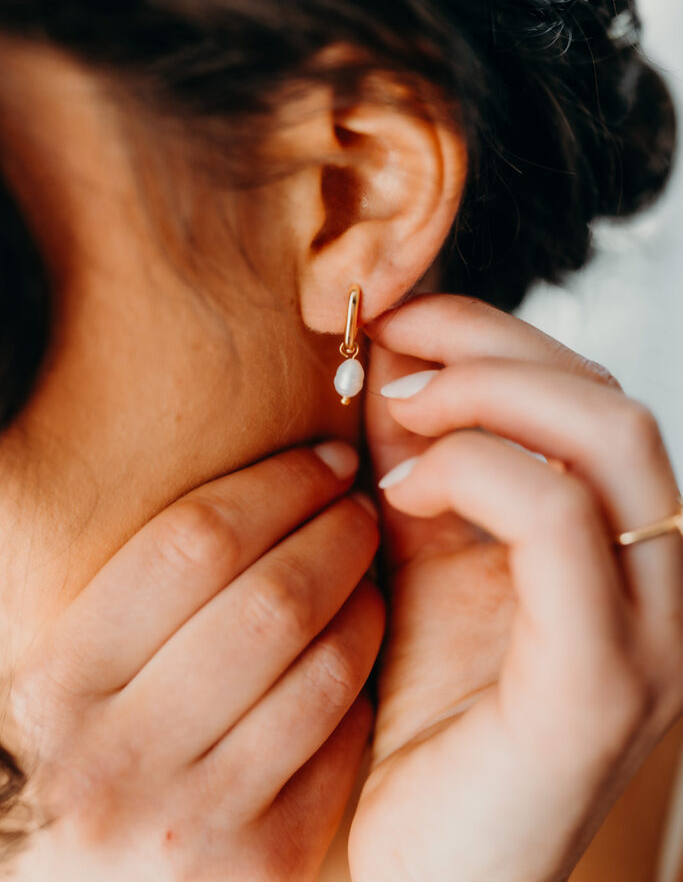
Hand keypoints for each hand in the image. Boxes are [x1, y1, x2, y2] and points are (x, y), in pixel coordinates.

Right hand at [8, 441, 383, 881]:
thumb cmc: (91, 754)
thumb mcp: (64, 674)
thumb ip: (114, 582)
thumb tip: (145, 457)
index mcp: (57, 685)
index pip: (192, 545)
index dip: (277, 485)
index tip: (325, 459)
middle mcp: (118, 759)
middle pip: (270, 602)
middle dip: (336, 532)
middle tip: (363, 506)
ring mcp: (197, 820)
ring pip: (324, 668)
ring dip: (364, 599)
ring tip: (369, 569)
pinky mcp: (266, 862)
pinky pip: (345, 740)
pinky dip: (365, 678)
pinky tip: (362, 646)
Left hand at [349, 294, 682, 881]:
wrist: (423, 869)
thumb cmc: (416, 716)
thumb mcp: (416, 561)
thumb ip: (419, 467)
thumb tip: (389, 363)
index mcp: (612, 547)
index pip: (586, 395)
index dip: (493, 335)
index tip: (396, 319)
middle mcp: (653, 579)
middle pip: (607, 401)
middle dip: (493, 347)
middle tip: (392, 348)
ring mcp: (646, 629)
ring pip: (611, 440)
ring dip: (492, 394)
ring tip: (399, 409)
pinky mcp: (601, 683)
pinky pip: (560, 526)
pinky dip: (480, 473)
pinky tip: (404, 490)